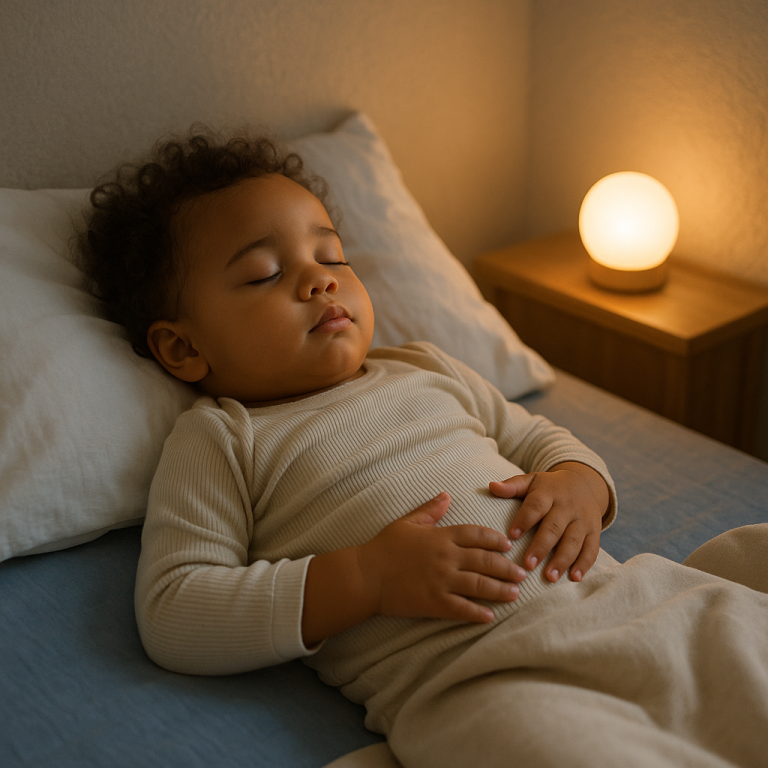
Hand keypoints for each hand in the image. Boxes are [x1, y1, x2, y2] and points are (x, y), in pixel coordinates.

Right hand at [358, 492, 526, 623]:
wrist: (365, 575)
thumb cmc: (384, 547)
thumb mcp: (407, 522)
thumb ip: (430, 510)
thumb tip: (446, 495)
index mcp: (440, 537)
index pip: (476, 534)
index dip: (494, 539)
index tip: (507, 545)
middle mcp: (446, 558)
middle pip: (485, 561)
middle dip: (506, 567)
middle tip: (521, 573)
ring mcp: (441, 581)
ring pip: (479, 585)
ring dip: (500, 589)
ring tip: (515, 593)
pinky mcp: (434, 602)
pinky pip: (462, 608)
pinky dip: (477, 613)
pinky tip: (490, 615)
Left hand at [489, 462, 607, 582]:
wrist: (584, 483)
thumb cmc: (549, 487)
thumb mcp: (531, 481)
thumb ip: (512, 486)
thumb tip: (491, 486)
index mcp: (548, 493)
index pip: (535, 506)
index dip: (524, 520)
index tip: (512, 536)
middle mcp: (567, 506)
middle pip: (554, 527)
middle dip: (541, 546)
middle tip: (528, 565)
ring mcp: (582, 520)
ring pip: (573, 540)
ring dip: (563, 559)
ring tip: (550, 577)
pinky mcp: (594, 532)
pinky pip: (591, 549)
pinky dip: (584, 564)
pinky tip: (574, 578)